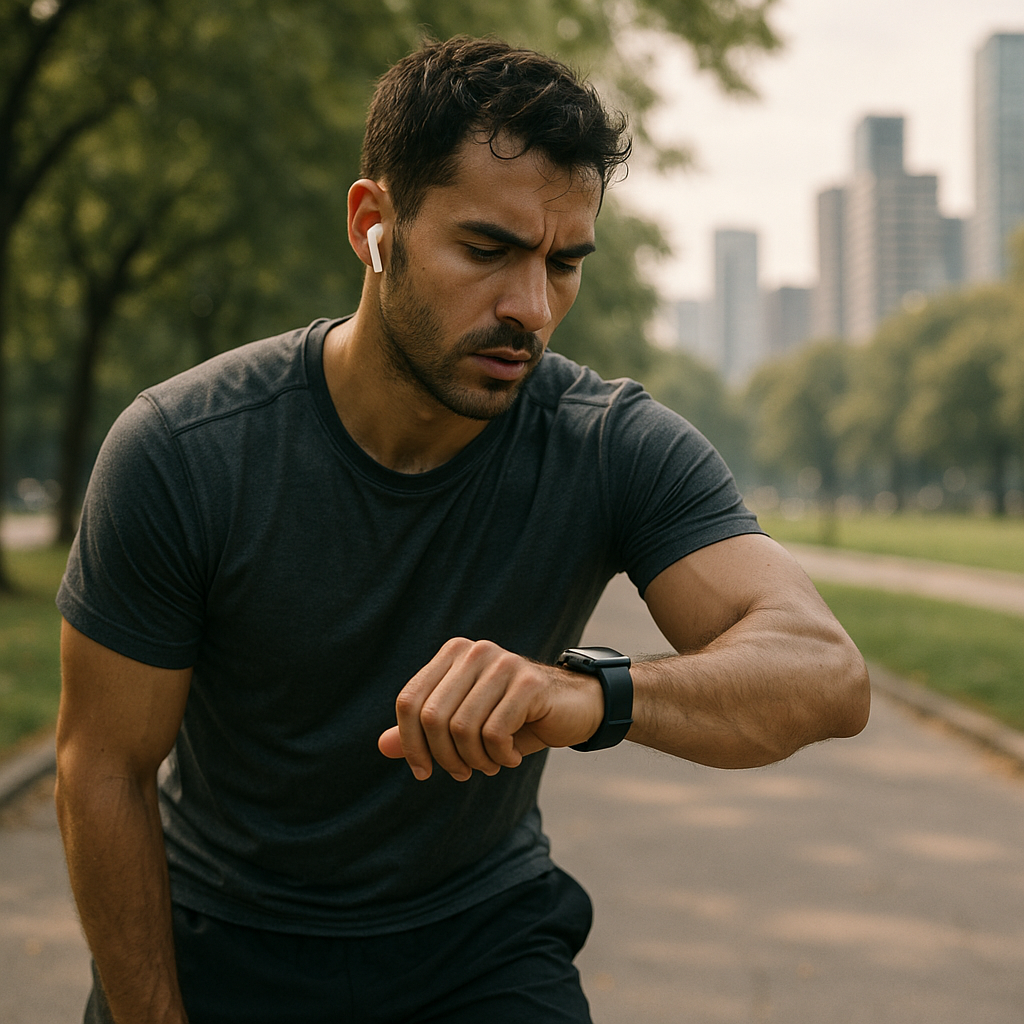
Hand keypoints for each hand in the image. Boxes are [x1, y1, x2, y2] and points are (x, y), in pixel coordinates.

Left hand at [378, 638, 603, 780]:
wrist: (575, 707)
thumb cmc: (515, 717)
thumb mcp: (465, 726)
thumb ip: (424, 731)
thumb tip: (382, 746)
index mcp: (452, 654)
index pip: (409, 700)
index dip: (409, 743)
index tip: (423, 772)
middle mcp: (474, 652)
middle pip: (432, 717)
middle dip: (443, 757)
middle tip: (463, 774)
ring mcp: (502, 664)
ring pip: (462, 728)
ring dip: (474, 761)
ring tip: (490, 765)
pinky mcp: (528, 683)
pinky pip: (494, 733)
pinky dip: (499, 757)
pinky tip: (511, 757)